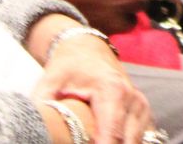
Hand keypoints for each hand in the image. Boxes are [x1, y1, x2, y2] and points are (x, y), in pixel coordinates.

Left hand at [34, 31, 150, 143]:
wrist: (86, 48)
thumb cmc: (67, 66)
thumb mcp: (50, 83)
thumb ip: (44, 106)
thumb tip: (38, 128)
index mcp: (112, 91)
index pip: (112, 137)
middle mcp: (133, 99)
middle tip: (83, 142)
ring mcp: (141, 107)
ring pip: (135, 143)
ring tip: (91, 140)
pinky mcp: (144, 114)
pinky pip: (139, 139)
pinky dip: (124, 143)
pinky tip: (103, 139)